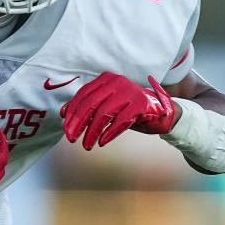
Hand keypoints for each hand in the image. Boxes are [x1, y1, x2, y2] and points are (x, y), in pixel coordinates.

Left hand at [60, 73, 176, 149]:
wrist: (161, 113)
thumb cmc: (129, 110)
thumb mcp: (107, 107)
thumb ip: (87, 108)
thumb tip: (63, 113)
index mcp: (106, 79)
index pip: (83, 95)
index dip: (72, 112)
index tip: (65, 127)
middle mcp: (117, 82)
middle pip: (90, 104)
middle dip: (78, 123)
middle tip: (71, 138)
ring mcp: (130, 91)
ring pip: (103, 113)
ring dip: (92, 132)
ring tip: (86, 145)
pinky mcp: (141, 104)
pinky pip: (120, 120)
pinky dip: (109, 133)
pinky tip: (102, 142)